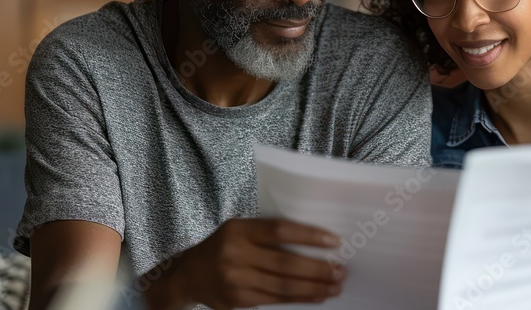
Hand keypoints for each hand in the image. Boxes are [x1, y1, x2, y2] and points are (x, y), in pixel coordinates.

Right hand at [144, 217, 344, 308]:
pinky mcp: (239, 300)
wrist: (189, 275)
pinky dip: (299, 298)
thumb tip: (314, 240)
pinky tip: (316, 296)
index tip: (334, 242)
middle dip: (318, 269)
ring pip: (283, 286)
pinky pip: (275, 300)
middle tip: (341, 270)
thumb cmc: (224, 246)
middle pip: (285, 263)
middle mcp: (236, 254)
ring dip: (314, 287)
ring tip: (335, 286)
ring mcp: (236, 280)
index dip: (309, 236)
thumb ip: (268, 233)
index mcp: (239, 230)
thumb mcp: (240, 229)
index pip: (279, 231)